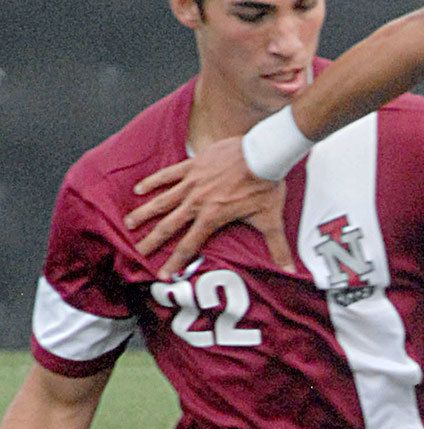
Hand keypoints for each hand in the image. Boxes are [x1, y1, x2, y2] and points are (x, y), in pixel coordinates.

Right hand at [125, 137, 292, 278]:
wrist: (262, 153)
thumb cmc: (266, 186)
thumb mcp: (271, 219)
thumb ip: (278, 247)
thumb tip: (290, 270)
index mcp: (212, 217)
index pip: (190, 245)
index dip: (176, 262)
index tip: (165, 275)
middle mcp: (197, 202)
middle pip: (169, 225)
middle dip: (152, 241)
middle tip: (138, 251)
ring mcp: (192, 183)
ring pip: (162, 201)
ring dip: (145, 212)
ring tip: (129, 222)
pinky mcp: (192, 165)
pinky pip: (168, 175)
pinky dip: (153, 182)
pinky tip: (139, 189)